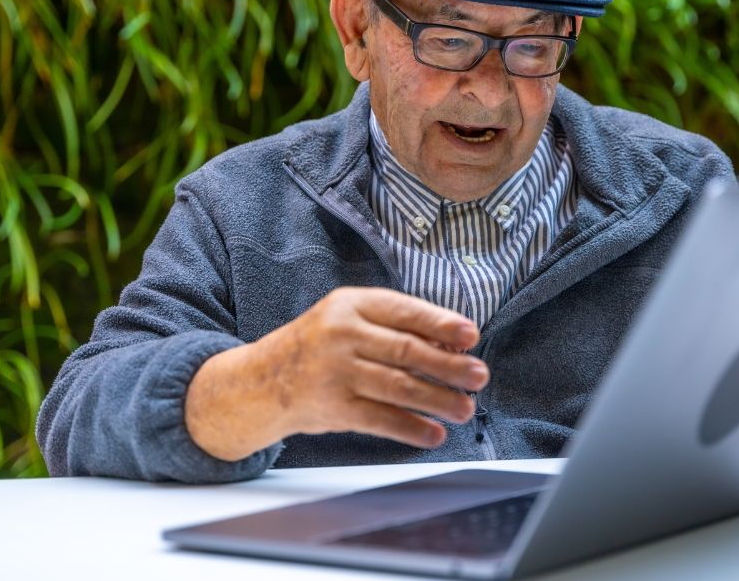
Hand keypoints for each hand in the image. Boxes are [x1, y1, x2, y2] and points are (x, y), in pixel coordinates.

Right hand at [185, 287, 486, 460]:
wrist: (260, 381)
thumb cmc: (317, 347)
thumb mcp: (346, 320)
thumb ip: (392, 326)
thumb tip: (451, 341)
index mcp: (349, 305)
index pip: (403, 311)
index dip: (440, 323)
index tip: (470, 335)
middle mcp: (341, 335)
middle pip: (406, 350)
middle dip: (448, 365)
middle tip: (478, 376)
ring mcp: (334, 372)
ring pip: (398, 387)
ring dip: (438, 400)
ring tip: (464, 408)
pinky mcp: (331, 407)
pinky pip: (380, 419)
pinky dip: (411, 428)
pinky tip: (433, 433)